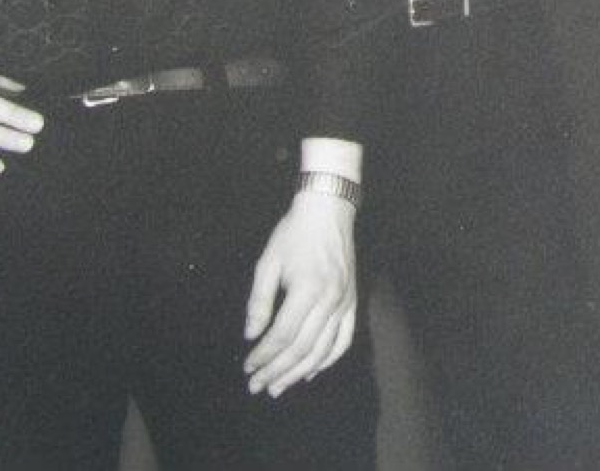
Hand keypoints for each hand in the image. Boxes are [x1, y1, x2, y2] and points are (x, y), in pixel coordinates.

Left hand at [243, 191, 358, 397]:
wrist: (329, 212)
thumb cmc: (294, 234)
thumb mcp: (268, 262)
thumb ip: (259, 301)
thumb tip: (251, 335)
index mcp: (307, 289)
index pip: (283, 334)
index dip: (264, 355)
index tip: (247, 367)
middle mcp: (330, 300)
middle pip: (302, 348)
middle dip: (277, 370)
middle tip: (258, 386)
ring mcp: (345, 303)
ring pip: (323, 349)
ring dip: (299, 372)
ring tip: (279, 387)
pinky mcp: (352, 302)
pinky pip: (344, 340)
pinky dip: (328, 360)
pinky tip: (311, 371)